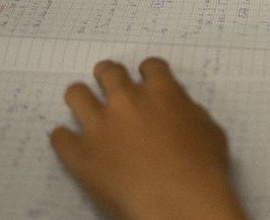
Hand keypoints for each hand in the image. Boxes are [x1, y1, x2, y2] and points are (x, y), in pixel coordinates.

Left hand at [50, 58, 244, 219]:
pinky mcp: (79, 154)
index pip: (150, 65)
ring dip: (83, 98)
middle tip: (112, 87)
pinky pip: (59, 137)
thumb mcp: (210, 131)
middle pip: (109, 71)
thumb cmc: (203, 169)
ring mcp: (99, 126)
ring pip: (76, 94)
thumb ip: (190, 112)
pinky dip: (65, 138)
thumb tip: (179, 110)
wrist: (178, 204)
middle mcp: (126, 100)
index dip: (149, 72)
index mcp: (161, 92)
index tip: (148, 81)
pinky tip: (73, 144)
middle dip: (110, 76)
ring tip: (87, 108)